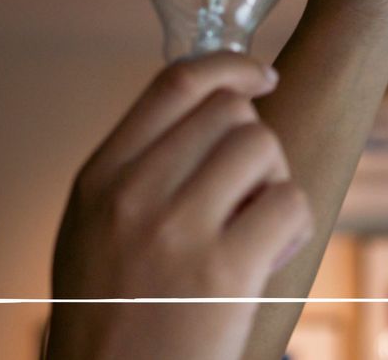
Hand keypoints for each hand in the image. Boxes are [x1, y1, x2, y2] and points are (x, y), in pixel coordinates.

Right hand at [44, 53, 313, 359]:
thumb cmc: (112, 320)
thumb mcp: (93, 233)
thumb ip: (135, 172)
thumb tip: (205, 112)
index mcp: (99, 179)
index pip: (174, 84)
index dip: (229, 66)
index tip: (261, 74)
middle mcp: (132, 194)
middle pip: (229, 111)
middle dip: (253, 144)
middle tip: (246, 196)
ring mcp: (175, 229)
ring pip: (262, 145)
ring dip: (274, 182)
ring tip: (256, 230)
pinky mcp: (223, 270)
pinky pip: (289, 201)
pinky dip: (295, 226)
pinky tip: (270, 258)